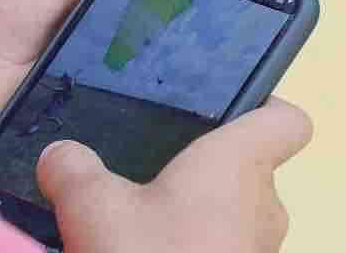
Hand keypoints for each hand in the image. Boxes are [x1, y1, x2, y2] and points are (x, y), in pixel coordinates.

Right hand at [37, 98, 313, 252]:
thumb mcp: (90, 205)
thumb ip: (72, 168)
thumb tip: (58, 155)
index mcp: (238, 164)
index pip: (286, 120)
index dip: (262, 107)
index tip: (223, 109)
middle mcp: (263, 205)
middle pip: (248, 170)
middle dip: (201, 169)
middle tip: (146, 168)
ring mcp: (258, 251)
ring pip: (232, 216)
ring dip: (193, 215)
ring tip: (137, 217)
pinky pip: (219, 249)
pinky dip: (189, 247)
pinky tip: (141, 250)